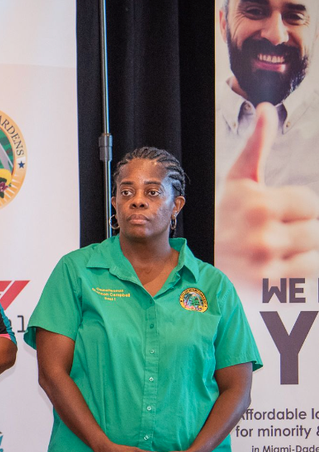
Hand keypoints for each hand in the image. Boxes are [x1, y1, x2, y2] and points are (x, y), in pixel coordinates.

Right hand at [216, 102, 318, 282]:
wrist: (198, 269)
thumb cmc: (223, 224)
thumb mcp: (236, 185)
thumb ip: (257, 147)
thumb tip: (266, 109)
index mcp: (257, 203)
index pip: (310, 203)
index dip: (296, 210)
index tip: (272, 218)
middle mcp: (261, 233)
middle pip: (315, 229)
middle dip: (299, 233)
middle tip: (272, 239)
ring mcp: (268, 262)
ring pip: (315, 252)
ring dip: (301, 255)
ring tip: (275, 255)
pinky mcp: (272, 287)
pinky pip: (310, 274)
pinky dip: (298, 276)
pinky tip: (276, 271)